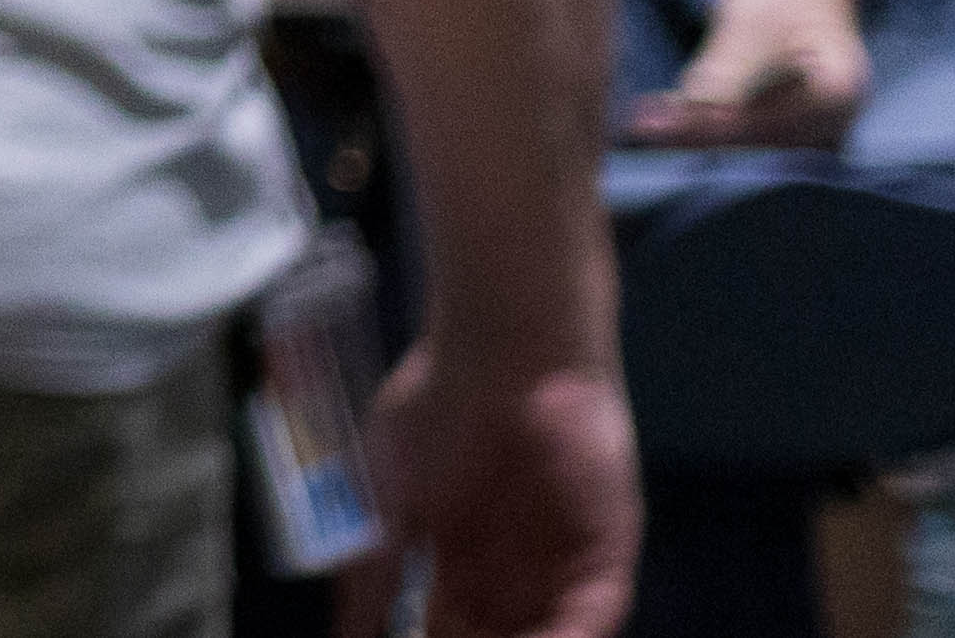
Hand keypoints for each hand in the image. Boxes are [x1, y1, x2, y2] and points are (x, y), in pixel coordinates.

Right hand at [368, 347, 638, 637]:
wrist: (502, 345)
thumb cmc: (436, 404)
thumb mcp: (383, 494)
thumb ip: (369, 570)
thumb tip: (346, 633)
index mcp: (462, 549)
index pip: (454, 623)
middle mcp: (515, 561)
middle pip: (502, 629)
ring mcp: (563, 557)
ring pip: (548, 628)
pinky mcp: (607, 548)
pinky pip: (596, 613)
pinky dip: (568, 635)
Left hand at [621, 0, 872, 150]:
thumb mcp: (750, 21)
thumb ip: (727, 71)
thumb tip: (694, 113)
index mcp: (838, 93)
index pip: (762, 125)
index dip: (706, 127)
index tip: (651, 127)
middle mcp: (838, 121)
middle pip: (757, 140)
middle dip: (696, 134)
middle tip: (638, 130)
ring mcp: (823, 127)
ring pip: (750, 140)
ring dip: (698, 133)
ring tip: (644, 124)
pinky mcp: (799, 124)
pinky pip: (751, 132)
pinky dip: (711, 125)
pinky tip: (667, 118)